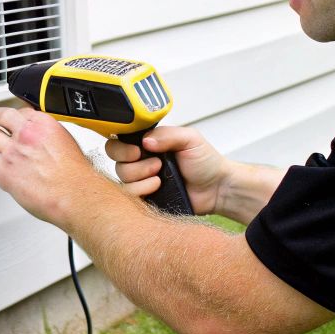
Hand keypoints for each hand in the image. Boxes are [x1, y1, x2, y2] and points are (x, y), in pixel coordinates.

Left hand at [0, 106, 104, 227]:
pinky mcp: (3, 175)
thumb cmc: (74, 174)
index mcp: (41, 124)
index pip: (15, 112)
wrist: (73, 194)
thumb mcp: (65, 140)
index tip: (5, 119)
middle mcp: (24, 137)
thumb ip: (45, 133)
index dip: (8, 117)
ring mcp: (11, 155)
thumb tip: (37, 134)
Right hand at [104, 125, 229, 217]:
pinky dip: (142, 190)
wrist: (217, 188)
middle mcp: (142, 161)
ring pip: (121, 179)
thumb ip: (167, 135)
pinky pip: (129, 197)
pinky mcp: (145, 198)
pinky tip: (158, 187)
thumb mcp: (190, 138)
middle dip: (133, 162)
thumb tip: (145, 140)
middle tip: (156, 163)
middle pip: (116, 161)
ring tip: (160, 176)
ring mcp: (142, 180)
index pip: (119, 141)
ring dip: (140, 177)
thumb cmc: (206, 162)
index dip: (122, 146)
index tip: (137, 150)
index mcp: (148, 143)